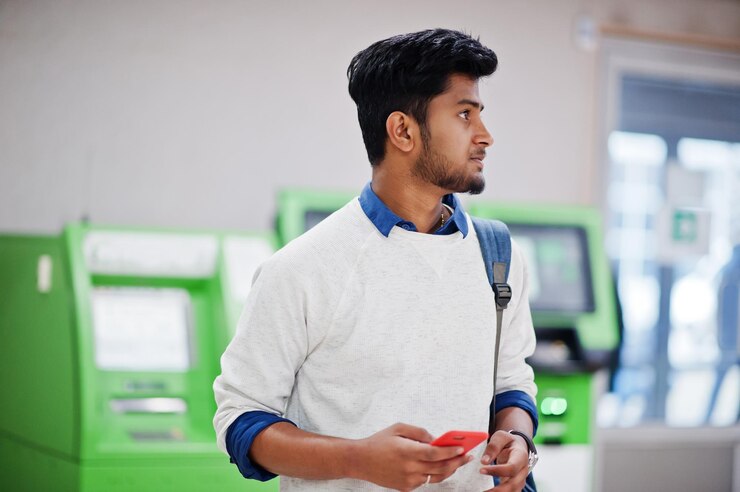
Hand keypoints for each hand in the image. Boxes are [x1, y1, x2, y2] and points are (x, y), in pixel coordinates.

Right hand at [351, 422, 474, 490]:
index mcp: (407, 451)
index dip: (451, 452)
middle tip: (467, 456)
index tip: (462, 448)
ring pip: (435, 477)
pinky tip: (439, 466)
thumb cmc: (379, 442)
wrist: (360, 460)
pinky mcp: (405, 488)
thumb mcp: (398, 428)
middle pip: (439, 467)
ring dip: (449, 469)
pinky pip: (425, 481)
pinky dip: (433, 473)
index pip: (435, 453)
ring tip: (458, 462)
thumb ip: (419, 432)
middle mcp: (409, 468)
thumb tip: (436, 439)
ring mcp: (408, 480)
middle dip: (456, 461)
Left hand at [479, 430, 529, 490]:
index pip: (511, 467)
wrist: (517, 446)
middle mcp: (523, 470)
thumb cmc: (508, 441)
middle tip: (482, 491)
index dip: (497, 471)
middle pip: (514, 484)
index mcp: (521, 456)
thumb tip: (484, 461)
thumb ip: (493, 447)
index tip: (481, 470)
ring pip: (513, 491)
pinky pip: (509, 491)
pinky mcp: (515, 484)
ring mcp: (520, 479)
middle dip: (499, 489)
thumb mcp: (500, 437)